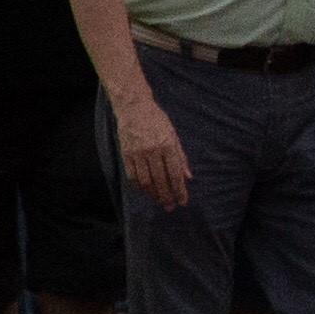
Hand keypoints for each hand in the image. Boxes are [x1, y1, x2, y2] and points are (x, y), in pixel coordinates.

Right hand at [111, 93, 193, 211]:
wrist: (133, 106)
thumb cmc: (157, 120)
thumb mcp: (174, 135)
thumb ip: (181, 157)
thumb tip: (188, 177)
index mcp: (168, 145)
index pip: (175, 174)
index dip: (180, 191)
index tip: (183, 202)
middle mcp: (153, 151)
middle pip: (161, 180)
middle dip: (167, 196)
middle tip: (171, 207)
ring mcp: (138, 153)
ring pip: (146, 181)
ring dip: (153, 194)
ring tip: (159, 201)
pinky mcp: (126, 153)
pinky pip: (132, 175)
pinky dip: (139, 186)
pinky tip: (145, 191)